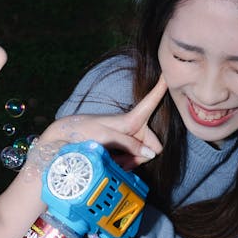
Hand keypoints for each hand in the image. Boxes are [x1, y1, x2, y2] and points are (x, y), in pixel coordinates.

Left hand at [51, 76, 167, 169]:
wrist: (66, 140)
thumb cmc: (85, 132)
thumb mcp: (107, 136)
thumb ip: (129, 144)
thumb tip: (151, 153)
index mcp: (131, 119)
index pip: (151, 102)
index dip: (161, 88)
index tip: (171, 72)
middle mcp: (134, 128)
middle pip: (152, 147)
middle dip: (139, 155)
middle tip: (120, 158)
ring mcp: (129, 140)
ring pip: (142, 158)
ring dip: (129, 162)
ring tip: (112, 160)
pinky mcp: (123, 150)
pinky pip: (132, 162)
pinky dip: (124, 165)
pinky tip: (112, 164)